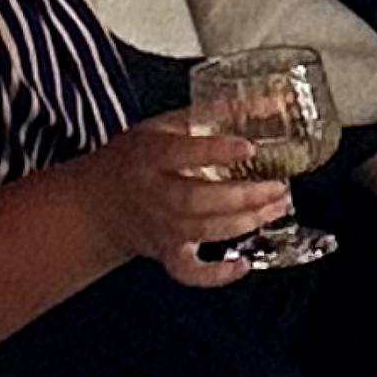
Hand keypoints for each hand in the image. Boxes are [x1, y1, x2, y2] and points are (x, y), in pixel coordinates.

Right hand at [91, 111, 293, 287]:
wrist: (98, 205)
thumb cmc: (136, 159)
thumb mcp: (160, 127)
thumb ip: (205, 115)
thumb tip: (263, 101)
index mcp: (151, 156)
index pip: (182, 153)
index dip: (216, 151)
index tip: (248, 147)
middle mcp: (156, 194)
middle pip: (197, 200)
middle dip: (242, 196)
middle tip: (278, 187)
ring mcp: (162, 228)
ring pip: (203, 231)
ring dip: (245, 222)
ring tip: (278, 207)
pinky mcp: (166, 253)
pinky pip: (189, 272)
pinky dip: (215, 275)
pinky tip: (243, 264)